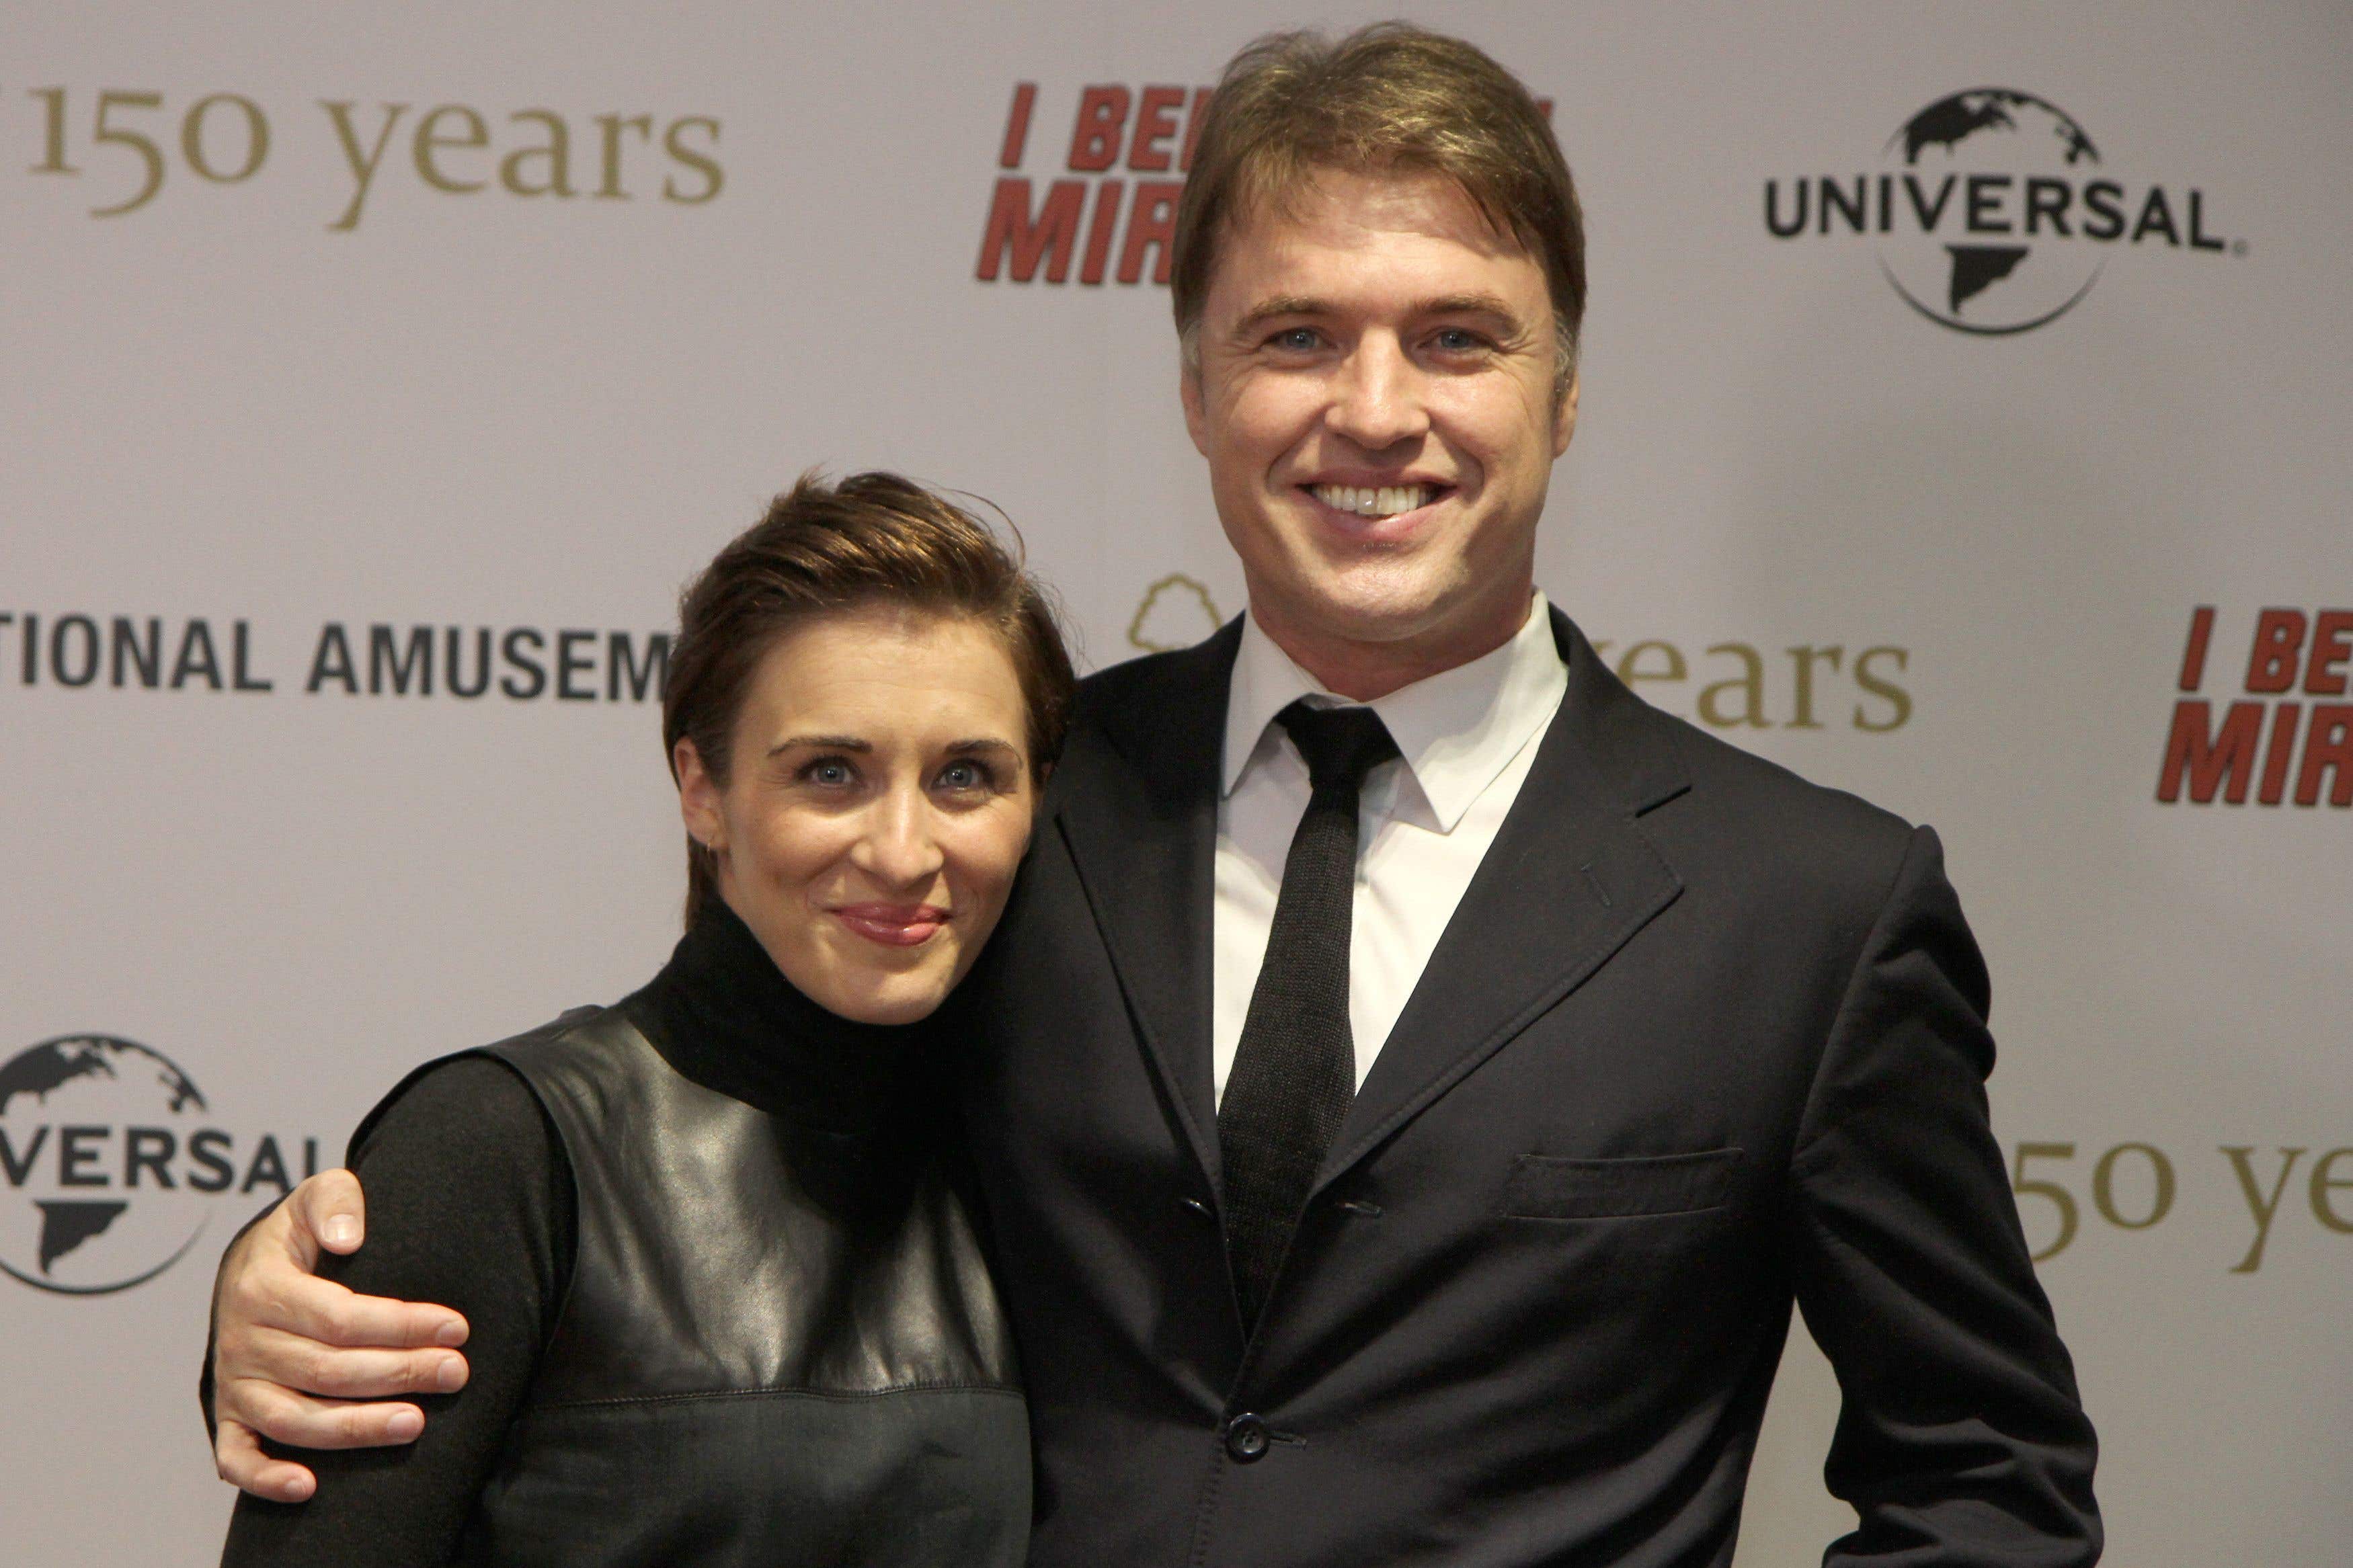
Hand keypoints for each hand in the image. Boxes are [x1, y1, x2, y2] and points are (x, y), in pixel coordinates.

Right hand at [208, 1168, 471, 1501]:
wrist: (250, 1269)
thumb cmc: (300, 1234)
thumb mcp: (316, 1197)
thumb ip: (335, 1202)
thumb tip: (349, 1237)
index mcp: (263, 1288)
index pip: (340, 1316)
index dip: (401, 1324)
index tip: (457, 1327)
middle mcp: (243, 1341)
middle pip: (327, 1370)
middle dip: (399, 1373)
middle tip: (456, 1373)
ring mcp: (235, 1384)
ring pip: (294, 1419)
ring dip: (356, 1427)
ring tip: (415, 1423)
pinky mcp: (231, 1416)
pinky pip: (237, 1458)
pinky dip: (266, 1478)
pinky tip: (309, 1487)